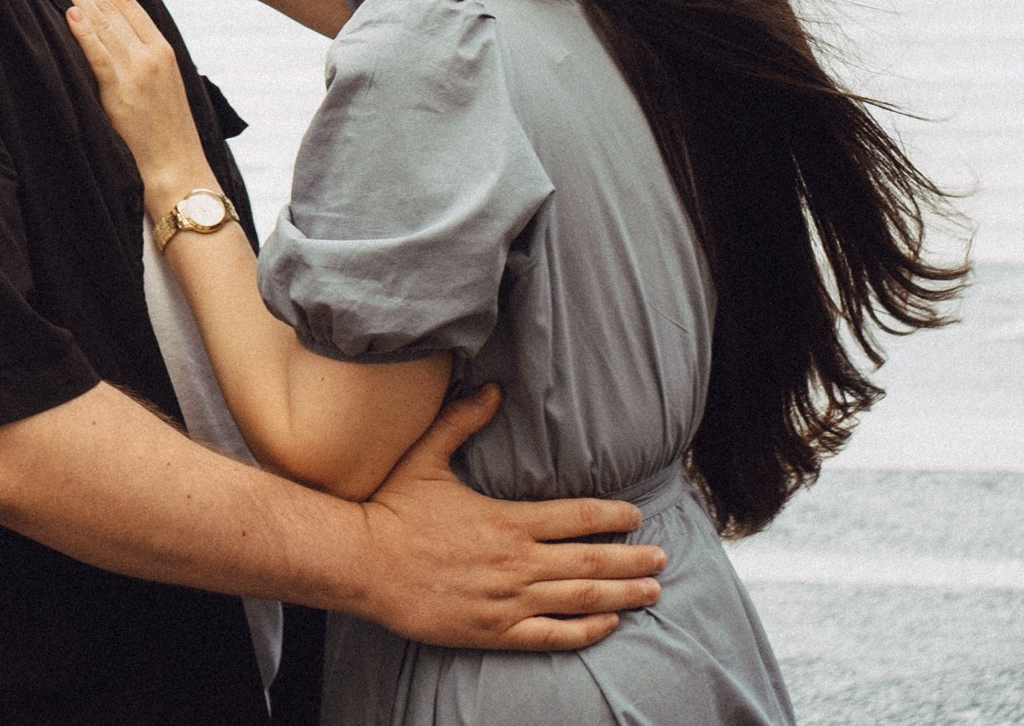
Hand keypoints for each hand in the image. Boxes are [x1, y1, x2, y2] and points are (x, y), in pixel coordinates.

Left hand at [57, 0, 210, 198]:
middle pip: (114, 8)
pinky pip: (99, 55)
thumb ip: (143, 61)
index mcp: (164, 50)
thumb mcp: (163, 87)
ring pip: (104, 24)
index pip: (129, 5)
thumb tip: (115, 41)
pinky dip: (84, 32)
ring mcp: (138, 72)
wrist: (179, 169)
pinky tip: (69, 12)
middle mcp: (153, 54)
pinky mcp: (122, 92)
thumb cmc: (168, 134)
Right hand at [353, 386, 666, 650]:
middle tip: (662, 558)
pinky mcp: (494, 630)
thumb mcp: (426, 456)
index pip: (576, 516)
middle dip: (632, 559)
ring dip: (621, 595)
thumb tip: (494, 389)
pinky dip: (585, 631)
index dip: (612, 516)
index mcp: (506, 520)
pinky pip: (551, 635)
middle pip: (590, 561)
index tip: (637, 516)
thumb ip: (463, 422)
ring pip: (579, 599)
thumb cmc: (391, 509)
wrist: (360, 562)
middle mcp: (515, 562)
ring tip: (651, 591)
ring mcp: (507, 600)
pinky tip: (607, 625)